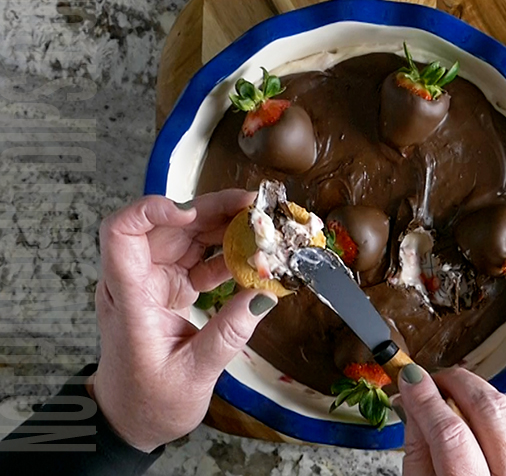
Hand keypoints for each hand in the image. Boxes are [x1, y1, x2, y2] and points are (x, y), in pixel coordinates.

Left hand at [90, 191, 275, 451]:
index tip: (191, 211)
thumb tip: (265, 295)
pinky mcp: (169, 287)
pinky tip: (252, 257)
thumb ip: (228, 333)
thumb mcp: (194, 374)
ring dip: (222, 226)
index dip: (150, 211)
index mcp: (130, 298)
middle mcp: (137, 281)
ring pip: (185, 236)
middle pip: (165, 227)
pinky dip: (225, 254)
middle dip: (209, 210)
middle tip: (253, 206)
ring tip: (260, 224)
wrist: (130, 418)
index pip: (121, 235)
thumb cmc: (148, 401)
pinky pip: (197, 258)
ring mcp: (153, 281)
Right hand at [395, 365, 505, 475]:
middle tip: (435, 380)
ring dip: (480, 394)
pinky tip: (485, 421)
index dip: (427, 401)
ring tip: (456, 399)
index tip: (411, 380)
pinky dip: (503, 410)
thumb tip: (413, 402)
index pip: (452, 436)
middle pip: (491, 413)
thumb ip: (419, 451)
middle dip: (457, 385)